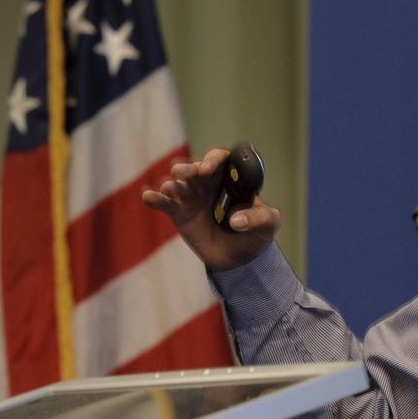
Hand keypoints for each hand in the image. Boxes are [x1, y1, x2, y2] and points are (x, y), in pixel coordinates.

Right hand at [142, 147, 282, 271]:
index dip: (213, 159)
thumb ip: (260, 218)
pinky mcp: (178, 212)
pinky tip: (148, 196)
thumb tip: (236, 221)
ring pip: (178, 184)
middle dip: (188, 169)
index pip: (220, 160)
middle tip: (183, 174)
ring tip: (170, 189)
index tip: (207, 168)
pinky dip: (154, 198)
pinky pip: (164, 202)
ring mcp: (191, 196)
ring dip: (171, 184)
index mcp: (230, 179)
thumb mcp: (269, 225)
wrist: (239, 259)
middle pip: (194, 169)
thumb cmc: (256, 234)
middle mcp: (208, 183)